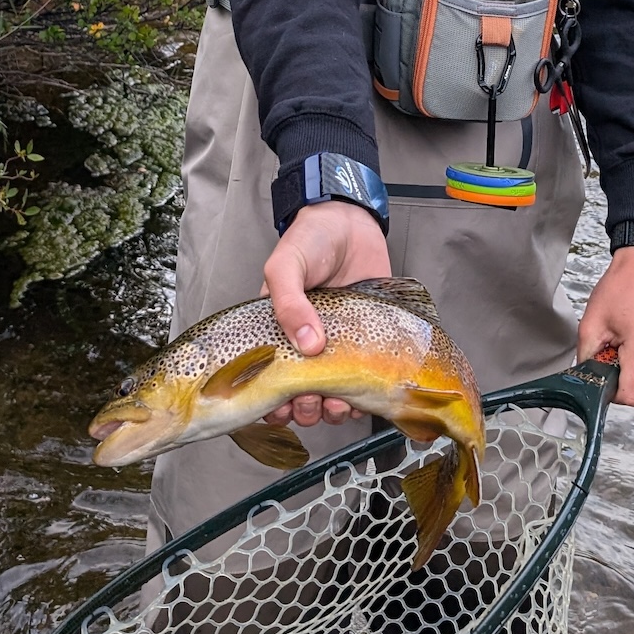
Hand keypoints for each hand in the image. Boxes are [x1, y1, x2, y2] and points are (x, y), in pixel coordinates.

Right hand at [260, 199, 390, 426]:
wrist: (352, 222)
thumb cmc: (311, 240)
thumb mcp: (287, 266)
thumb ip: (289, 303)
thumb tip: (308, 345)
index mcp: (277, 332)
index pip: (267, 379)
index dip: (270, 401)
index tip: (279, 407)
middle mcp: (305, 346)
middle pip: (300, 397)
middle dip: (304, 409)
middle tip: (311, 402)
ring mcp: (338, 348)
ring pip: (331, 397)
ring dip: (332, 411)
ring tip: (338, 404)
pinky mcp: (366, 345)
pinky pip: (362, 383)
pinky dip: (361, 397)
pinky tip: (362, 395)